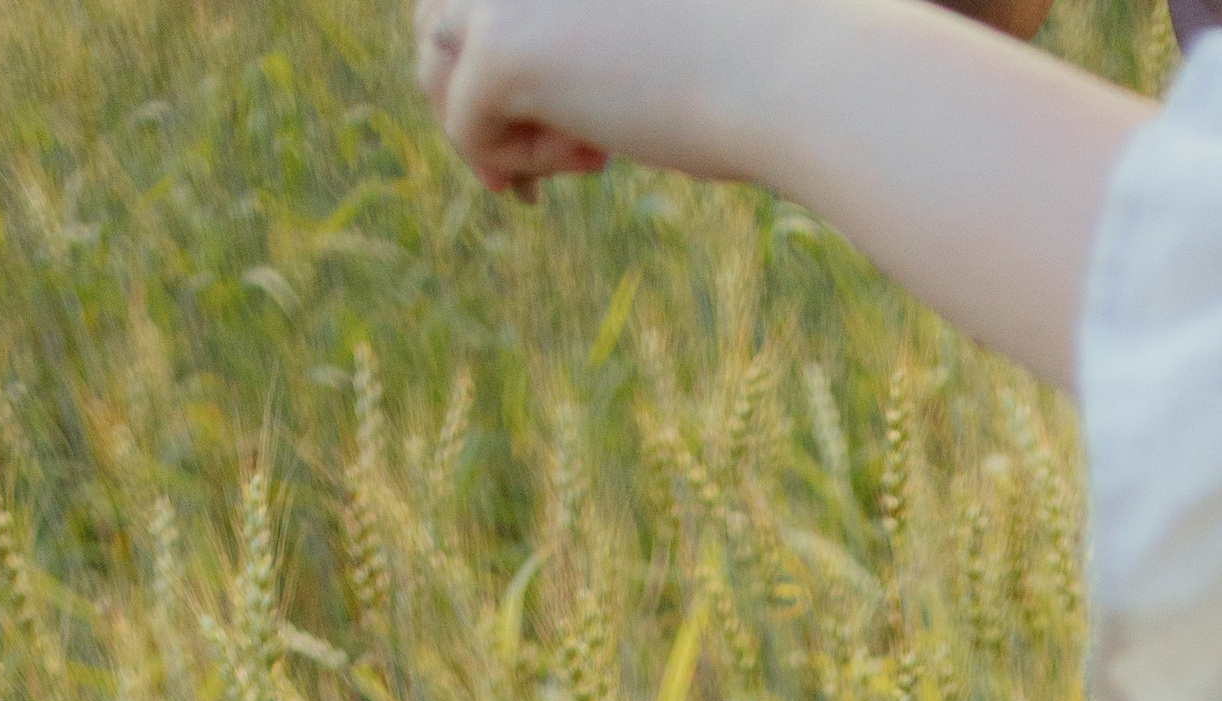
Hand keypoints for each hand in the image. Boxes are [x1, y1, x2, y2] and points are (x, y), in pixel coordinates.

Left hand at [415, 0, 742, 192]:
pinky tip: (595, 157)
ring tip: (583, 154)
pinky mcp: (501, 49)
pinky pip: (464, 125)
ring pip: (434, 65)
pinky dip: (516, 160)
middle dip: (471, 88)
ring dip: (495, 122)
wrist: (789, 73)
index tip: (536, 106)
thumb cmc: (745, 49)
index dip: (480, 41)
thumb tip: (494, 68)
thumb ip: (566, 26)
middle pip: (432, 19)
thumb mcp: (632, 20)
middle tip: (538, 153)